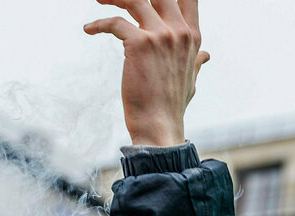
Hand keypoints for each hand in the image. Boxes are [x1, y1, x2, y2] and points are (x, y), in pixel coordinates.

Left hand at [84, 0, 208, 146]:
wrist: (158, 125)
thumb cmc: (171, 106)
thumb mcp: (191, 80)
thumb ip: (195, 62)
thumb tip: (205, 55)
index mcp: (192, 37)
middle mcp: (179, 32)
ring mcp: (160, 36)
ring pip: (136, 0)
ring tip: (100, 0)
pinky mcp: (139, 44)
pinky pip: (115, 22)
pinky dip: (99, 23)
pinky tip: (89, 29)